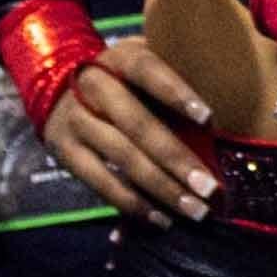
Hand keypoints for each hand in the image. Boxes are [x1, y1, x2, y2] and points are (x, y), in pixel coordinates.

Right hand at [43, 37, 217, 227]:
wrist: (54, 83)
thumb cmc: (125, 75)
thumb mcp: (145, 59)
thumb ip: (175, 73)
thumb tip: (221, 108)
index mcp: (122, 58)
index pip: (149, 72)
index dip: (177, 93)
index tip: (208, 118)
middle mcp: (94, 88)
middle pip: (138, 125)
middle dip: (176, 159)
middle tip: (209, 187)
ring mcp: (76, 121)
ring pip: (122, 158)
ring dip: (160, 188)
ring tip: (193, 209)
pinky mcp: (64, 152)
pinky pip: (99, 182)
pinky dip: (131, 204)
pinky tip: (160, 219)